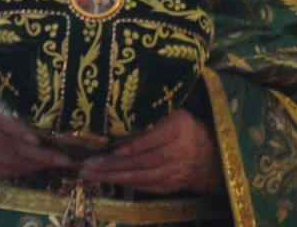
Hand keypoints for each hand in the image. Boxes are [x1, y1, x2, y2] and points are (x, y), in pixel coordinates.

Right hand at [0, 91, 72, 179]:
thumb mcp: (2, 95)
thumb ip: (18, 101)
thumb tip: (51, 104)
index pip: (2, 120)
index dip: (20, 131)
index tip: (38, 139)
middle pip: (10, 146)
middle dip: (39, 154)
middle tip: (62, 158)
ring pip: (11, 162)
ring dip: (36, 164)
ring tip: (57, 162)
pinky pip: (7, 172)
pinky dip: (26, 170)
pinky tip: (41, 166)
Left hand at [77, 110, 222, 194]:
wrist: (207, 152)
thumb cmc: (182, 125)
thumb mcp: (173, 111)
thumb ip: (152, 113)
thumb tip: (118, 109)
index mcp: (180, 127)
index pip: (156, 137)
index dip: (135, 145)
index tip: (114, 150)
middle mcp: (180, 151)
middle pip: (144, 161)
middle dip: (114, 165)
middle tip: (88, 165)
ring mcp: (176, 171)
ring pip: (142, 177)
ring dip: (114, 177)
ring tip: (91, 175)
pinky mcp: (172, 185)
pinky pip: (146, 186)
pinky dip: (127, 184)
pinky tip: (109, 180)